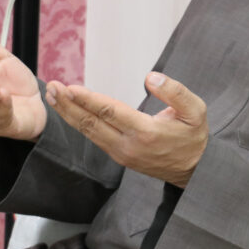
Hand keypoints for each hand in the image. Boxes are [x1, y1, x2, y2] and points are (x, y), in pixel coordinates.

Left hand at [45, 73, 208, 187]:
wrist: (194, 170)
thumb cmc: (194, 136)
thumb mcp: (196, 110)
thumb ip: (175, 92)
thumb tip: (151, 77)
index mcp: (146, 132)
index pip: (110, 112)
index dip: (88, 99)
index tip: (70, 87)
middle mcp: (128, 145)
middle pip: (91, 123)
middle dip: (69, 104)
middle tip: (51, 87)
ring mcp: (121, 153)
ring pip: (89, 132)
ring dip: (69, 113)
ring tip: (53, 96)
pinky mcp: (119, 156)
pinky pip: (95, 137)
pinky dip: (79, 122)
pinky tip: (70, 111)